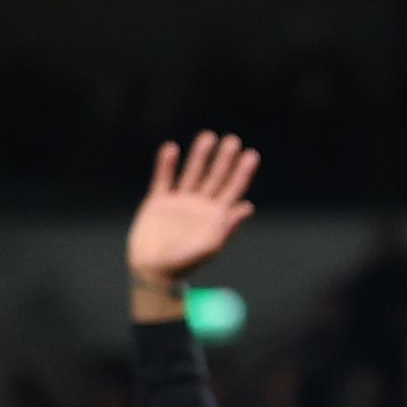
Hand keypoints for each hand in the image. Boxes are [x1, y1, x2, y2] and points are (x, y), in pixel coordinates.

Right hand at [127, 133, 259, 318]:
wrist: (153, 270)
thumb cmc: (184, 264)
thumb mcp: (208, 247)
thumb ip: (227, 227)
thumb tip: (248, 206)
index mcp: (216, 217)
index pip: (233, 190)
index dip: (242, 173)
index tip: (252, 155)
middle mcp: (200, 206)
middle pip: (215, 177)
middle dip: (224, 159)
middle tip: (233, 140)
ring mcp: (179, 202)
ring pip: (192, 173)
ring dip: (199, 156)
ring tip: (208, 137)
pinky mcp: (158, 201)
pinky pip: (163, 179)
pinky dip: (166, 165)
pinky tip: (171, 149)